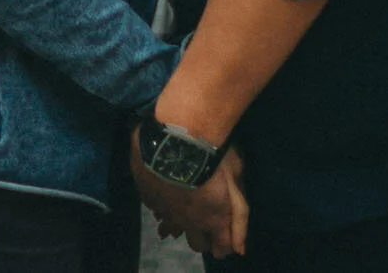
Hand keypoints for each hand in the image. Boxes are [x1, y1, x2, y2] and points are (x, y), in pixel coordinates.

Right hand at [132, 136, 248, 258]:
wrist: (176, 139)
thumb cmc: (213, 156)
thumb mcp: (237, 178)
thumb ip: (240, 214)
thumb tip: (240, 245)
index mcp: (212, 220)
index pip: (221, 247)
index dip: (225, 244)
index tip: (226, 236)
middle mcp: (187, 221)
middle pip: (196, 243)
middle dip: (203, 238)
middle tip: (207, 224)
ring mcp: (165, 209)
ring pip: (170, 228)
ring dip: (179, 223)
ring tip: (183, 210)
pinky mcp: (147, 195)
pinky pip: (155, 208)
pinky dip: (161, 204)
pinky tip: (165, 193)